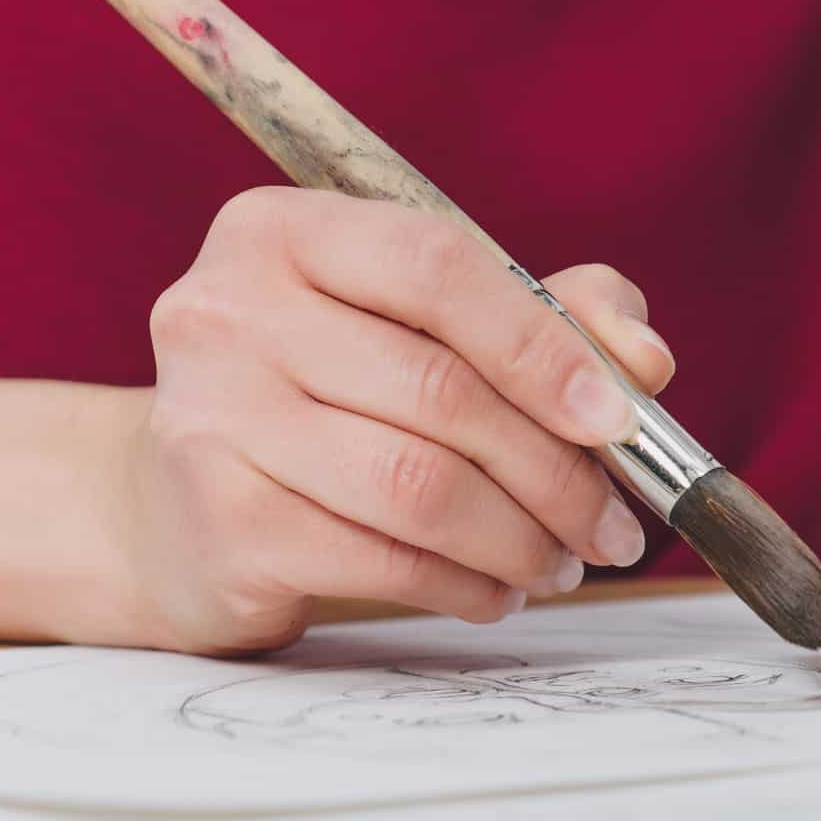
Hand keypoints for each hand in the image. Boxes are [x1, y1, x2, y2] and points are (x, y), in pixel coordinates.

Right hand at [111, 187, 672, 653]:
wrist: (175, 508)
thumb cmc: (330, 396)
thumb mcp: (431, 328)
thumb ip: (552, 314)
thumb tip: (644, 362)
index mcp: (283, 230)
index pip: (437, 266)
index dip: (544, 344)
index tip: (619, 417)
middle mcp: (226, 309)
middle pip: (439, 389)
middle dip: (555, 469)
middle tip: (612, 525)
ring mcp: (210, 417)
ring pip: (418, 485)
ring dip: (519, 538)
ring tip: (563, 561)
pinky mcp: (219, 521)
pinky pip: (382, 559)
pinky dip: (466, 585)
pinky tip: (498, 590)